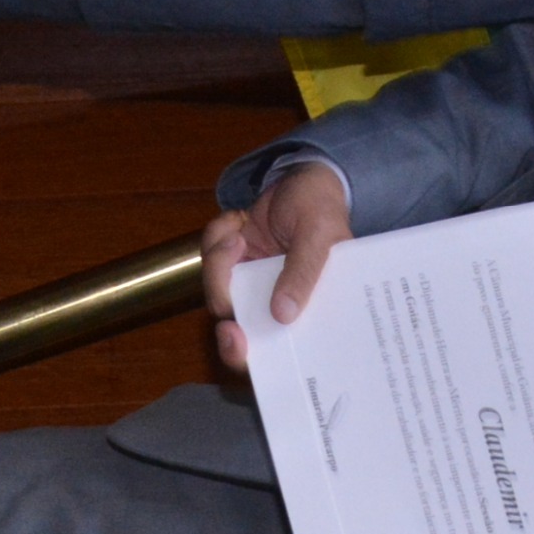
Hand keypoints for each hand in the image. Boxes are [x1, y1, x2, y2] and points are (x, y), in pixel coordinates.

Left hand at [202, 159, 352, 371]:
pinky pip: (210, 255)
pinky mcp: (232, 259)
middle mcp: (274, 302)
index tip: (235, 338)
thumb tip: (284, 314)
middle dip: (225, 321)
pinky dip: (218, 235)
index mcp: (304, 307)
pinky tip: (239, 220)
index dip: (253, 357)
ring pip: (216, 288)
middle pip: (237, 331)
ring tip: (239, 236)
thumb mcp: (321, 236)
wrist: (303, 176)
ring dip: (219, 261)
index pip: (277, 350)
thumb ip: (303, 274)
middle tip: (223, 313)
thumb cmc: (322, 208)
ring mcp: (250, 282)